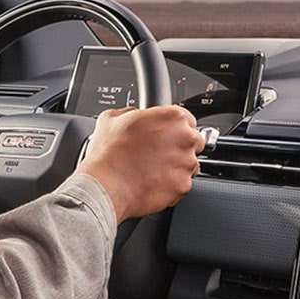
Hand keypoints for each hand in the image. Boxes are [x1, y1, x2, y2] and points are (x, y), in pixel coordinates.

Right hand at [74, 104, 204, 221]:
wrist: (106, 186)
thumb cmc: (109, 154)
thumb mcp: (112, 118)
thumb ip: (130, 112)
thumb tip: (133, 114)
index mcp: (172, 118)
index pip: (187, 119)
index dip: (174, 127)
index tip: (166, 134)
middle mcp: (184, 139)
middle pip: (193, 141)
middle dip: (179, 147)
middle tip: (159, 153)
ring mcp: (186, 164)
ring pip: (190, 164)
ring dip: (176, 166)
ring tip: (153, 169)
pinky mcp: (183, 186)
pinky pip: (182, 184)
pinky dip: (171, 185)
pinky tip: (153, 182)